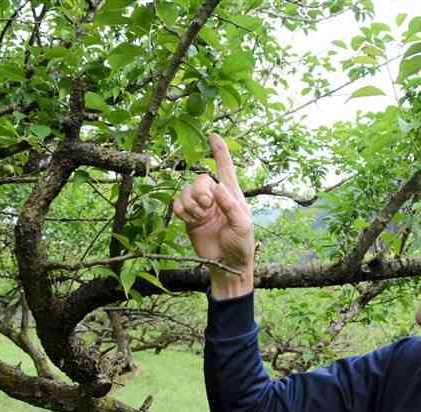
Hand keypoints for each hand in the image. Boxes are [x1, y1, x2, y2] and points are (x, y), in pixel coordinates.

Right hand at [172, 133, 253, 298]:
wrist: (227, 266)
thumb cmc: (241, 245)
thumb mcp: (243, 225)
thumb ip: (231, 205)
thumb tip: (216, 186)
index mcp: (232, 195)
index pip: (225, 168)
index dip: (219, 151)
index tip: (212, 134)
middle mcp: (215, 198)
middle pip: (200, 180)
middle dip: (200, 191)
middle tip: (206, 207)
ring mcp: (201, 208)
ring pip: (186, 192)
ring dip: (191, 204)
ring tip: (200, 218)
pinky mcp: (189, 219)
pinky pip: (177, 205)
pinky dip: (181, 211)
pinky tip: (191, 222)